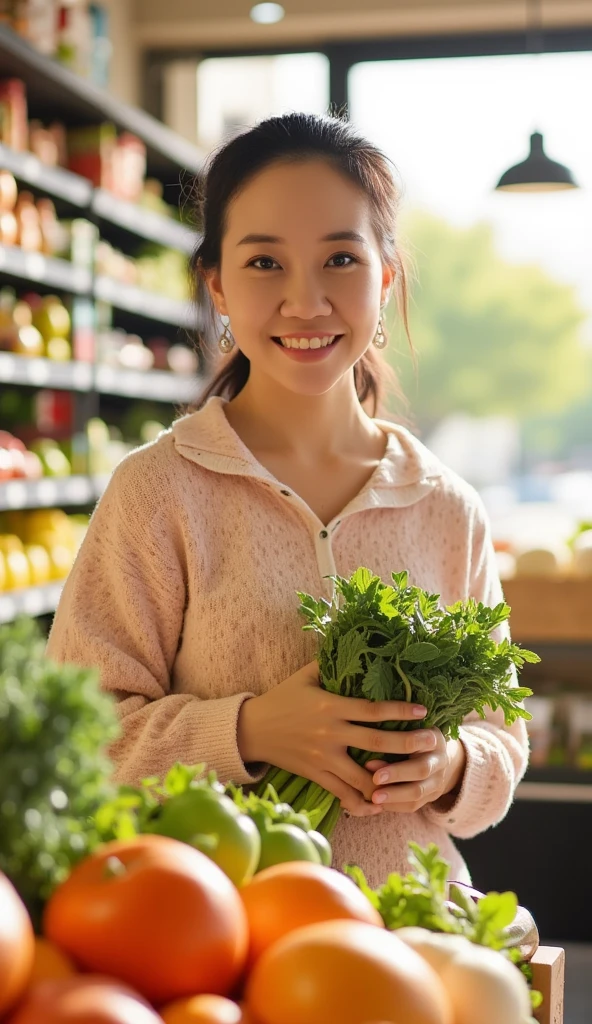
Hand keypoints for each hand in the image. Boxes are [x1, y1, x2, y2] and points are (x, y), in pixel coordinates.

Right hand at [237, 661, 430, 818]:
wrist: (252, 729)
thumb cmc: (281, 698)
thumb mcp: (305, 676)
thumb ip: (330, 664)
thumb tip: (351, 643)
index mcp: (331, 707)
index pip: (372, 710)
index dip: (400, 711)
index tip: (423, 710)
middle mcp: (330, 734)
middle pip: (377, 744)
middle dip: (408, 744)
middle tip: (432, 743)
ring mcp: (324, 759)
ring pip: (363, 776)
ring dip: (389, 780)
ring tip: (412, 779)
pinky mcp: (316, 775)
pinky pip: (343, 793)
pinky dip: (362, 801)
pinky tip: (379, 804)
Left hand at [365, 732, 466, 813]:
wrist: (434, 755)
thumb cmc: (410, 736)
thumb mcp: (405, 730)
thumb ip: (391, 736)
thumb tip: (366, 753)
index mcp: (434, 738)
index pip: (422, 740)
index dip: (402, 745)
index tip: (375, 756)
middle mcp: (440, 760)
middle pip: (422, 769)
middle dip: (397, 774)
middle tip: (375, 779)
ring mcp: (438, 781)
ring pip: (418, 792)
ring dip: (395, 796)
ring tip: (374, 798)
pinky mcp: (432, 797)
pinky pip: (413, 805)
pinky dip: (395, 805)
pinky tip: (378, 805)